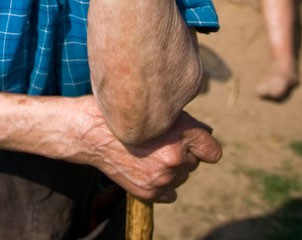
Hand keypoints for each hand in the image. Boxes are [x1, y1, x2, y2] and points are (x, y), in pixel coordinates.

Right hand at [76, 106, 221, 202]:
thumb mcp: (155, 108)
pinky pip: (170, 193)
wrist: (89, 133)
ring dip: (172, 168)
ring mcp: (162, 179)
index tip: (192, 140)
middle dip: (182, 152)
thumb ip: (184, 122)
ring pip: (181, 176)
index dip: (202, 143)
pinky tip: (145, 168)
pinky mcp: (149, 192)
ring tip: (148, 154)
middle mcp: (175, 159)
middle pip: (194, 162)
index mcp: (181, 136)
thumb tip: (206, 134)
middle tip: (159, 142)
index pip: (212, 150)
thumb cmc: (123, 115)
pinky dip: (162, 183)